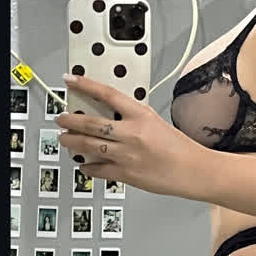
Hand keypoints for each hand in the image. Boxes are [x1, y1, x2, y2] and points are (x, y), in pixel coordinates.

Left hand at [55, 74, 203, 197]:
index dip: (86, 86)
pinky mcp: (126, 174)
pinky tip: (83, 165)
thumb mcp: (157, 123)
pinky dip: (87, 167)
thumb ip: (134, 119)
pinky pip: (98, 170)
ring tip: (64, 139)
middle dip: (70, 121)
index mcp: (141, 116)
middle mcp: (132, 134)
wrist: (194, 171)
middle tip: (61, 118)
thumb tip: (111, 117)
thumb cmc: (181, 148)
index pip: (108, 95)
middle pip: (91, 124)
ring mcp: (127, 155)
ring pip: (88, 146)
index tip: (71, 81)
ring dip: (71, 142)